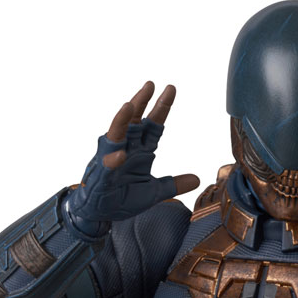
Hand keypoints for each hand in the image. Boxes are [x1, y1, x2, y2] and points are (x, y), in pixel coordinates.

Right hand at [65, 82, 199, 235]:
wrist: (100, 213)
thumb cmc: (123, 198)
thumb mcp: (155, 192)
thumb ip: (174, 184)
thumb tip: (197, 179)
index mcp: (140, 150)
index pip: (154, 125)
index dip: (162, 108)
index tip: (170, 89)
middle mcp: (126, 148)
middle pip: (135, 121)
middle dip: (142, 102)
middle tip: (150, 84)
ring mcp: (112, 158)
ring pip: (116, 133)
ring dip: (123, 119)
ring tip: (130, 105)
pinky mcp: (102, 173)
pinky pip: (107, 163)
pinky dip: (112, 158)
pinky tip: (119, 155)